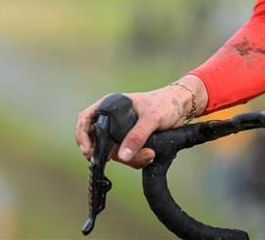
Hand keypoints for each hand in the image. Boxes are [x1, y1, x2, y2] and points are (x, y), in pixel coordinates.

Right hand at [74, 75, 207, 168]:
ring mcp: (121, 132)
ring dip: (129, 159)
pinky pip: (126, 156)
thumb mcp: (152, 118)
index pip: (86, 119)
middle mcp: (112, 119)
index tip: (88, 152)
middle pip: (98, 142)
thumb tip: (122, 155)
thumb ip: (137, 136)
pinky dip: (136, 160)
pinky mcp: (131, 142)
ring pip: (114, 152)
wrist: (182, 108)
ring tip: (149, 154)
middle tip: (126, 158)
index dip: (82, 136)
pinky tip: (149, 155)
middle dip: (112, 154)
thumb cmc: (166, 104)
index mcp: (111, 105)